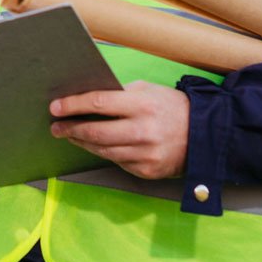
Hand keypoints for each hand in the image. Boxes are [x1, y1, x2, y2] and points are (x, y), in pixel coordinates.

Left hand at [49, 80, 188, 179]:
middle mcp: (143, 131)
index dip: (73, 105)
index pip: (99, 103)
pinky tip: (94, 146)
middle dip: (71, 129)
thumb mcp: (149, 90)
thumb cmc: (173, 107)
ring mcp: (145, 154)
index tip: (55, 107)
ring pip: (103, 150)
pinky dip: (103, 153)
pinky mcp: (147, 171)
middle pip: (96, 132)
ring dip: (82, 143)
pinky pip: (117, 161)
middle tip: (56, 126)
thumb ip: (120, 94)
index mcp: (142, 105)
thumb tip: (87, 99)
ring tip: (69, 136)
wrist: (206, 136)